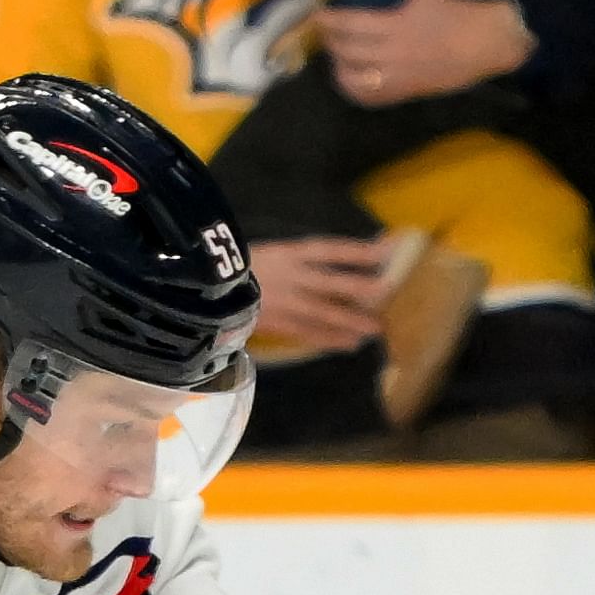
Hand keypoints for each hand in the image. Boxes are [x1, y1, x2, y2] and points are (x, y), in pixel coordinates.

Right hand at [250, 234, 394, 352]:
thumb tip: (331, 263)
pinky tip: (350, 344)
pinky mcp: (276, 324)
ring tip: (376, 329)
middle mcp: (290, 276)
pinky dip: (330, 340)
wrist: (207, 289)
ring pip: (323, 313)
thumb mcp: (271, 253)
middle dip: (359, 288)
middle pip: (331, 283)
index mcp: (288, 253)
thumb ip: (298, 259)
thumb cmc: (240, 267)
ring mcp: (284, 302)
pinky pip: (308, 333)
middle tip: (387, 291)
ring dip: (351, 321)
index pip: (329, 249)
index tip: (385, 251)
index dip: (356, 251)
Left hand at [315, 0, 533, 106]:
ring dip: (336, 64)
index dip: (328, 19)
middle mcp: (392, 54)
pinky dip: (351, 87)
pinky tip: (349, 76)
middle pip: (345, 50)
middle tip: (325, 30)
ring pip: (351, 76)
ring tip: (335, 52)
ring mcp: (396, 77)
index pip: (349, 24)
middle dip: (329, 39)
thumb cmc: (452, 13)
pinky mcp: (402, 92)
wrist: (482, 44)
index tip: (318, 12)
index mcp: (395, 25)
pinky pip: (367, 96)